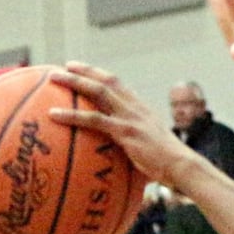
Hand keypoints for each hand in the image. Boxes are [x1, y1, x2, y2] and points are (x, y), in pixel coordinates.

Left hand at [49, 63, 193, 188]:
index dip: (97, 74)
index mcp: (140, 107)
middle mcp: (134, 106)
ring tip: (52, 78)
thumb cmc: (166, 164)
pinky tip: (54, 115)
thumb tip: (120, 161)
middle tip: (62, 67)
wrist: (181, 166)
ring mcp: (129, 117)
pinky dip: (72, 115)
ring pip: (97, 91)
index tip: (80, 68)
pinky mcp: (124, 131)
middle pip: (105, 80)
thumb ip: (132, 147)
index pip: (117, 83)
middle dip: (83, 70)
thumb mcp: (148, 148)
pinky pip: (93, 119)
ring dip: (73, 82)